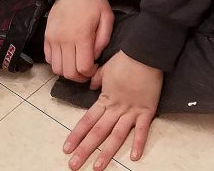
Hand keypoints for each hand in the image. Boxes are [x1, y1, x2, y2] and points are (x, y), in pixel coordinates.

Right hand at [45, 0, 113, 81]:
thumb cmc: (93, 1)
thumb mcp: (107, 16)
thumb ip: (103, 39)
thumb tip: (95, 56)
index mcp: (81, 36)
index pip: (82, 68)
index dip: (90, 73)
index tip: (96, 68)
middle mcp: (64, 41)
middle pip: (68, 73)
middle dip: (79, 77)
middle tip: (87, 71)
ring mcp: (52, 39)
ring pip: (56, 69)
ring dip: (67, 72)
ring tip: (77, 65)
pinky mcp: (46, 37)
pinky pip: (48, 59)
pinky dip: (57, 63)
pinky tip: (67, 57)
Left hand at [63, 51, 162, 170]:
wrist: (145, 53)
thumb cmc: (125, 59)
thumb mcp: (105, 69)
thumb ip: (97, 80)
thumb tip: (91, 85)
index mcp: (105, 99)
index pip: (87, 120)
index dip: (76, 135)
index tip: (66, 148)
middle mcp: (116, 109)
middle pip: (98, 132)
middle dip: (85, 150)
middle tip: (73, 165)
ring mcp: (131, 111)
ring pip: (117, 135)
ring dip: (107, 152)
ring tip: (97, 167)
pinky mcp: (147, 110)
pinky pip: (142, 129)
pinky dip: (139, 143)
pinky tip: (135, 157)